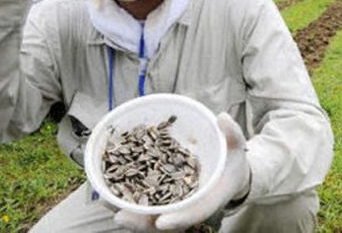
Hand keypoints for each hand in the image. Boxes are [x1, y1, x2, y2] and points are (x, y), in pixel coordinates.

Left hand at [113, 113, 250, 231]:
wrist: (228, 174)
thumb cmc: (231, 162)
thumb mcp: (236, 148)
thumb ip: (233, 134)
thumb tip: (222, 118)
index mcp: (210, 199)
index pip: (195, 213)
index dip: (178, 219)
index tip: (161, 222)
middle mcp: (190, 207)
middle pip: (165, 221)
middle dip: (141, 222)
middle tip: (119, 215)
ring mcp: (175, 205)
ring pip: (150, 216)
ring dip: (128, 210)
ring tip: (105, 199)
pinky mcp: (164, 200)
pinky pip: (145, 205)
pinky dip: (127, 198)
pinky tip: (108, 187)